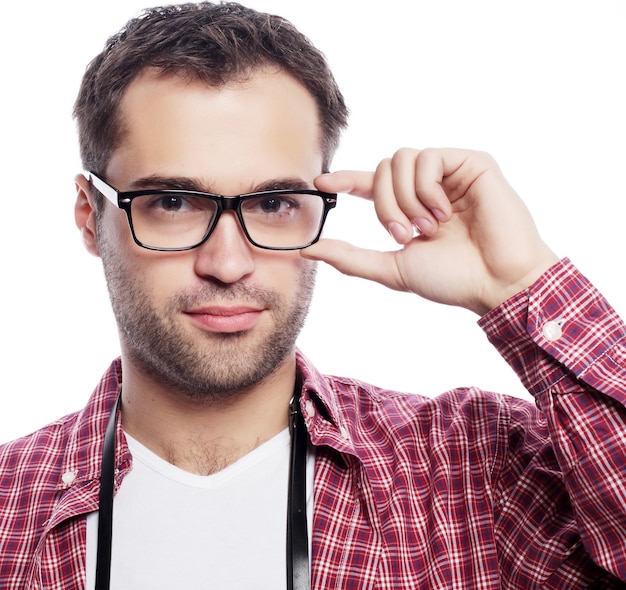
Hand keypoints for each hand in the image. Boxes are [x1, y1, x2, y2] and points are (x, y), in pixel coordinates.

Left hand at [303, 148, 558, 314]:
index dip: (346, 180)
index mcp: (410, 208)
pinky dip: (427, 188)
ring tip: (430, 226)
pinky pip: (428, 158)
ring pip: (401, 160)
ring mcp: (450, 174)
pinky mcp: (472, 163)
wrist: (496, 282)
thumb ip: (350, 257)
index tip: (321, 183)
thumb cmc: (451, 279)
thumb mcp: (392, 268)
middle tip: (405, 234)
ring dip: (406, 199)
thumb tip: (308, 249)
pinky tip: (447, 212)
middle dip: (384, 205)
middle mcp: (428, 188)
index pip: (371, 185)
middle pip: (382, 169)